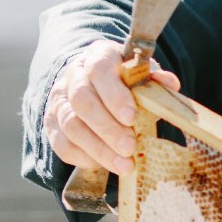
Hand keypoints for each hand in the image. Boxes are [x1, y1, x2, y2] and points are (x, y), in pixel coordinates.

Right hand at [45, 39, 180, 173]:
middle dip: (108, 128)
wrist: (96, 86)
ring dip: (99, 148)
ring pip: (71, 125)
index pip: (99, 70)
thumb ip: (154, 79)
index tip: (132, 117)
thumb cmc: (125, 82)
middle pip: (82, 101)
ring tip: (124, 164)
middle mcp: (72, 76)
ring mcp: (59, 101)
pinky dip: (85, 157)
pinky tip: (106, 164)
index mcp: (97, 57)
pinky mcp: (52, 125)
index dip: (114, 95)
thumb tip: (169, 82)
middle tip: (130, 148)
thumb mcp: (142, 74)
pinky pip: (63, 145)